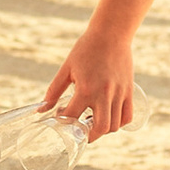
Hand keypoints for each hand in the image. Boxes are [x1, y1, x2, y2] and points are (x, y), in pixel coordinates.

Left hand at [41, 19, 135, 138]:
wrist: (111, 33)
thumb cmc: (86, 48)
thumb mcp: (66, 68)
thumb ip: (54, 90)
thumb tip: (41, 109)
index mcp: (85, 89)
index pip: (73, 116)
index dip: (63, 121)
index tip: (61, 116)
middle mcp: (104, 94)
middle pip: (100, 129)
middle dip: (89, 136)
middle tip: (81, 133)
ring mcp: (119, 94)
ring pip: (115, 125)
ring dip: (103, 130)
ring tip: (94, 123)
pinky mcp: (128, 91)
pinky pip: (127, 116)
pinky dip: (119, 123)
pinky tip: (109, 117)